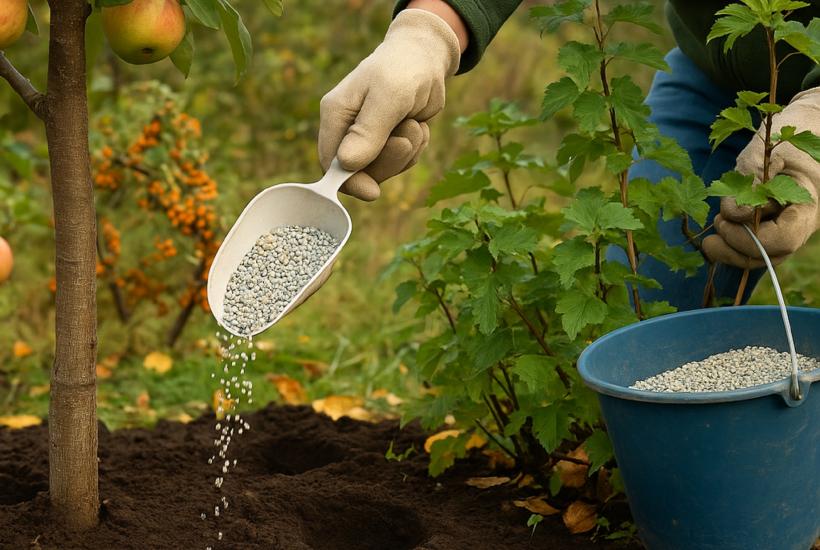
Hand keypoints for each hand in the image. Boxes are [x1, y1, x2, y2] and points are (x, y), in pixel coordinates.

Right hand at [318, 8, 461, 200]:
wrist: (426, 56)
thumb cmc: (403, 70)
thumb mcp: (388, 97)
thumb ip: (368, 131)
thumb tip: (347, 165)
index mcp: (336, 114)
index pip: (331, 163)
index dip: (349, 183)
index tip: (373, 192)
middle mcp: (347, 128)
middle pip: (359, 171)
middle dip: (389, 160)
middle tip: (407, 136)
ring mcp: (368, 136)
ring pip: (384, 169)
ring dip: (407, 152)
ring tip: (413, 122)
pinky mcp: (388, 140)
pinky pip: (402, 161)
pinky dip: (416, 147)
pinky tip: (417, 124)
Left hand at [703, 88, 819, 267]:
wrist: (803, 125)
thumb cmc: (787, 133)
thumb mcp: (765, 150)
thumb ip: (750, 179)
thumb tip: (734, 213)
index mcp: (808, 206)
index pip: (783, 239)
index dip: (750, 238)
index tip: (723, 221)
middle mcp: (801, 223)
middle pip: (770, 255)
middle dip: (735, 250)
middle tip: (709, 238)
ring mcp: (788, 226)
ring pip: (761, 255)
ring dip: (731, 250)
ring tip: (712, 234)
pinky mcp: (773, 225)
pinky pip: (755, 245)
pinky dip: (733, 243)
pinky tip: (716, 233)